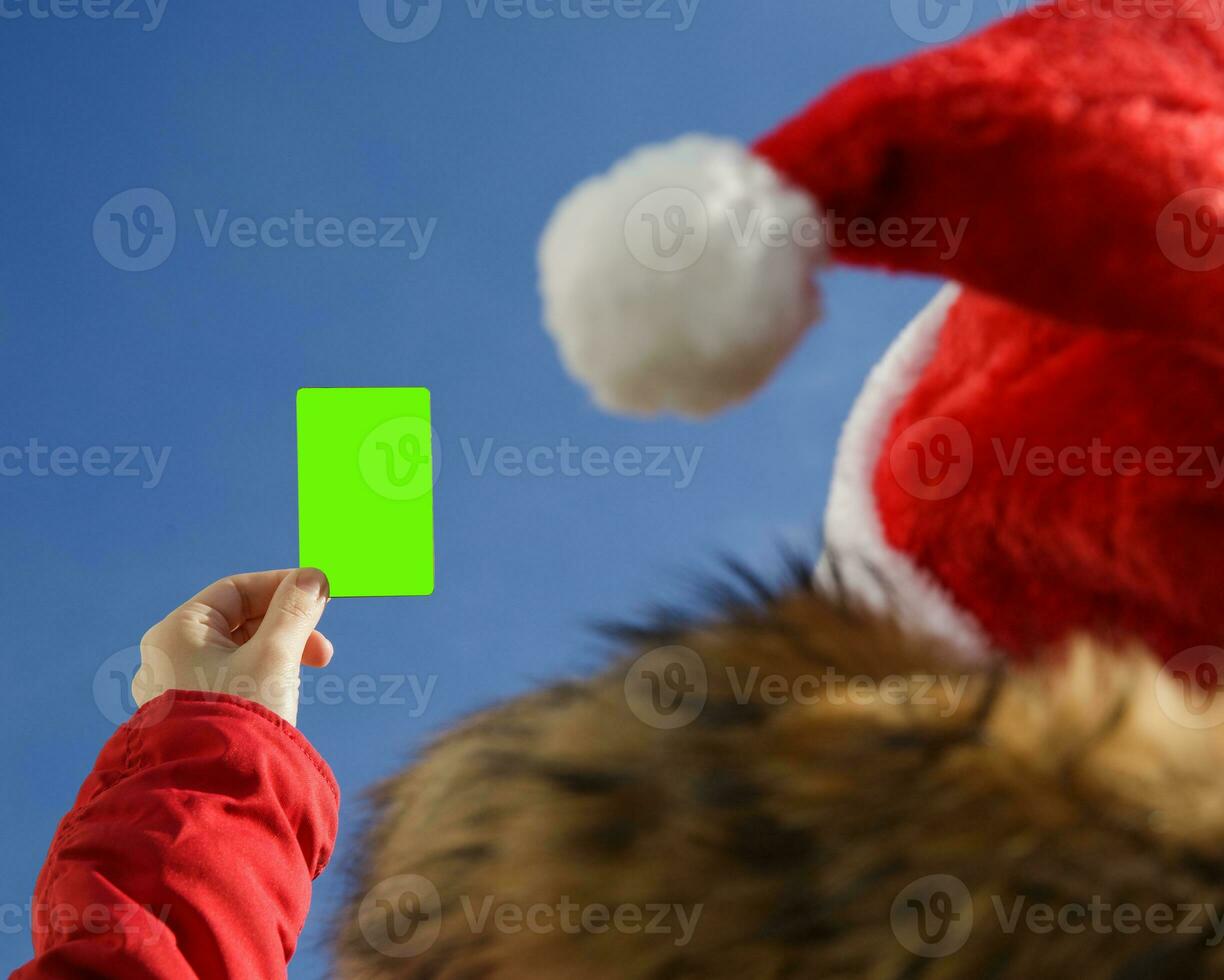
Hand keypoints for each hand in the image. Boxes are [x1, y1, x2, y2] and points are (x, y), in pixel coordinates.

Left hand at [135, 569, 331, 725]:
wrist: (215, 794)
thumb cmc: (241, 716)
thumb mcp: (276, 655)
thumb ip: (295, 611)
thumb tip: (313, 578)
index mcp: (177, 632)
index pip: (235, 590)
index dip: (282, 587)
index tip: (321, 596)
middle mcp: (167, 658)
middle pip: (237, 622)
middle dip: (287, 628)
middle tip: (324, 652)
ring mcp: (175, 692)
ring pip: (237, 654)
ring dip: (279, 655)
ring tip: (304, 678)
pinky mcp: (190, 720)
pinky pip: (230, 683)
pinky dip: (262, 679)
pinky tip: (283, 699)